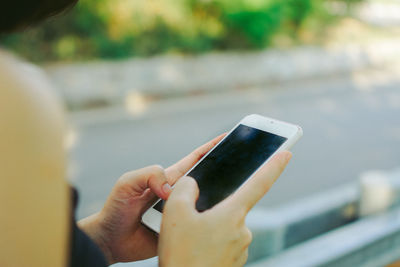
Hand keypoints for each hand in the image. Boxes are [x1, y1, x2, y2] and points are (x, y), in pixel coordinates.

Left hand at [78, 134, 225, 263]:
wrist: (110, 240)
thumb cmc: (116, 208)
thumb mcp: (127, 183)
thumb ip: (148, 175)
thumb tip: (170, 189)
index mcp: (169, 179)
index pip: (195, 159)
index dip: (211, 147)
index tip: (228, 137)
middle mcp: (178, 194)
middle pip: (206, 180)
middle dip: (224, 171)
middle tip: (243, 165)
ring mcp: (182, 212)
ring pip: (206, 203)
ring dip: (220, 199)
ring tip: (237, 193)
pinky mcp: (181, 230)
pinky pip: (199, 225)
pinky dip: (210, 222)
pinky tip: (222, 221)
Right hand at [159, 151, 291, 266]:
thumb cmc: (181, 255)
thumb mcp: (174, 213)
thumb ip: (184, 188)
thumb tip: (192, 184)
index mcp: (233, 214)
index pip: (259, 183)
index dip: (274, 165)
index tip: (287, 153)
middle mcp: (243, 230)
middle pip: (230, 206)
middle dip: (213, 208)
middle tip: (190, 221)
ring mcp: (240, 248)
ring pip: (224, 225)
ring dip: (209, 226)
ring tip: (189, 240)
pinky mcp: (234, 261)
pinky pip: (223, 242)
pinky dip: (211, 241)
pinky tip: (195, 249)